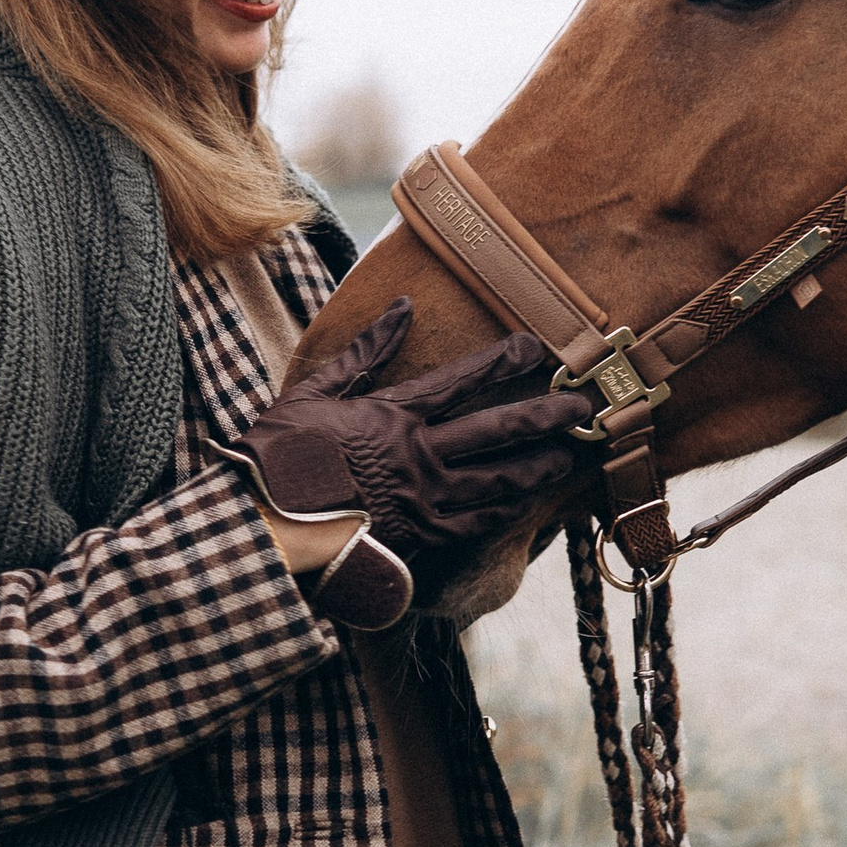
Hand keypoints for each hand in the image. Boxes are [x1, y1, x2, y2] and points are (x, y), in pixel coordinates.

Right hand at [236, 298, 590, 610]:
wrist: (264, 525)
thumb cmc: (280, 457)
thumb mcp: (314, 393)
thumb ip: (363, 353)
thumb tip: (402, 308)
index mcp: (391, 415)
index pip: (459, 380)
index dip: (501, 361)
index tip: (535, 346)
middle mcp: (417, 454)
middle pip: (496, 429)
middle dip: (544, 414)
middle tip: (583, 406)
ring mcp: (422, 498)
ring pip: (497, 479)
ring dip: (538, 465)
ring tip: (570, 455)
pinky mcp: (418, 538)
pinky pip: (474, 523)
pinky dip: (504, 511)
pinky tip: (527, 504)